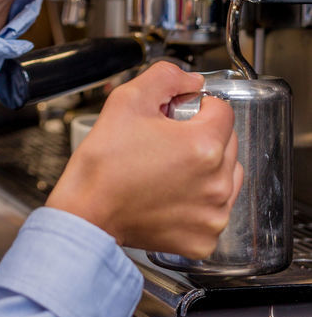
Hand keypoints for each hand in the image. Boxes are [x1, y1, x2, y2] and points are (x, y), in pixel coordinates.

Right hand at [47, 60, 242, 256]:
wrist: (88, 211)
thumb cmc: (104, 162)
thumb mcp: (128, 100)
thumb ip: (166, 77)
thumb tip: (192, 80)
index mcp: (203, 146)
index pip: (223, 111)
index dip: (198, 106)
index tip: (178, 115)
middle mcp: (216, 183)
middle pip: (228, 142)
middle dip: (203, 135)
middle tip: (167, 141)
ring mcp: (213, 214)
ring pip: (228, 176)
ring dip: (208, 167)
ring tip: (171, 168)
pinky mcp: (205, 238)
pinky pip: (216, 210)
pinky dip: (201, 201)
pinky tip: (172, 194)